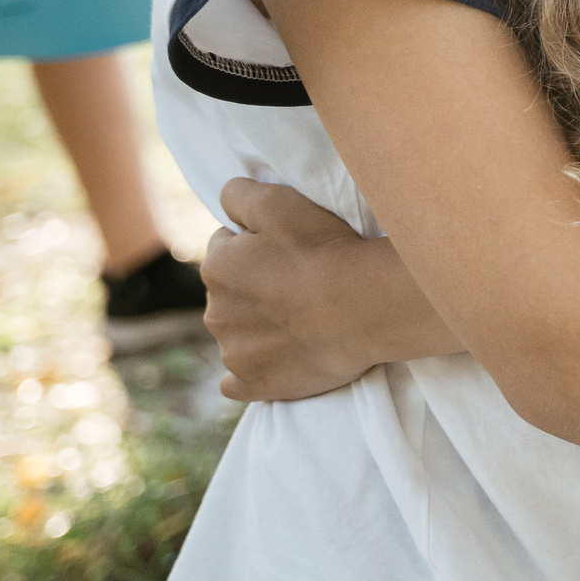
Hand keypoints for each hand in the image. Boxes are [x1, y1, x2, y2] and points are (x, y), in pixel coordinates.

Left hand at [204, 177, 383, 401]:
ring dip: (257, 327)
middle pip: (230, 293)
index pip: (225, 248)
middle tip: (298, 283)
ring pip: (236, 335)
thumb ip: (239, 195)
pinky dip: (252, 372)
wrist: (363, 306)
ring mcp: (234, 353)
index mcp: (216, 267)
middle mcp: (215, 312)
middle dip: (254, 288)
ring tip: (302, 319)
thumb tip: (225, 201)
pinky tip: (276, 360)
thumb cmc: (323, 250)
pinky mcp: (255, 385)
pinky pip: (238, 382)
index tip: (289, 249)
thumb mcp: (279, 201)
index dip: (257, 245)